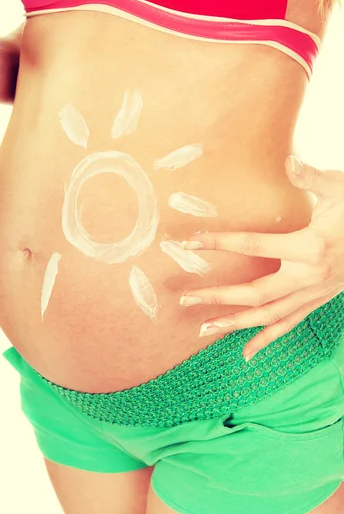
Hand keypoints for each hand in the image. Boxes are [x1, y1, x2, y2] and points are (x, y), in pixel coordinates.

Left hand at [180, 156, 343, 360]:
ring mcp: (313, 294)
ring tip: (203, 329)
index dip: (220, 243)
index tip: (191, 243)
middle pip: (255, 292)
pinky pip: (288, 325)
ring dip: (235, 324)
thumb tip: (289, 160)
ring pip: (269, 316)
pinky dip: (266, 340)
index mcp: (309, 247)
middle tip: (185, 298)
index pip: (254, 246)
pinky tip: (246, 354)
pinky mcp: (316, 301)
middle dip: (217, 296)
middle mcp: (309, 276)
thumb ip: (312, 178)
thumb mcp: (340, 189)